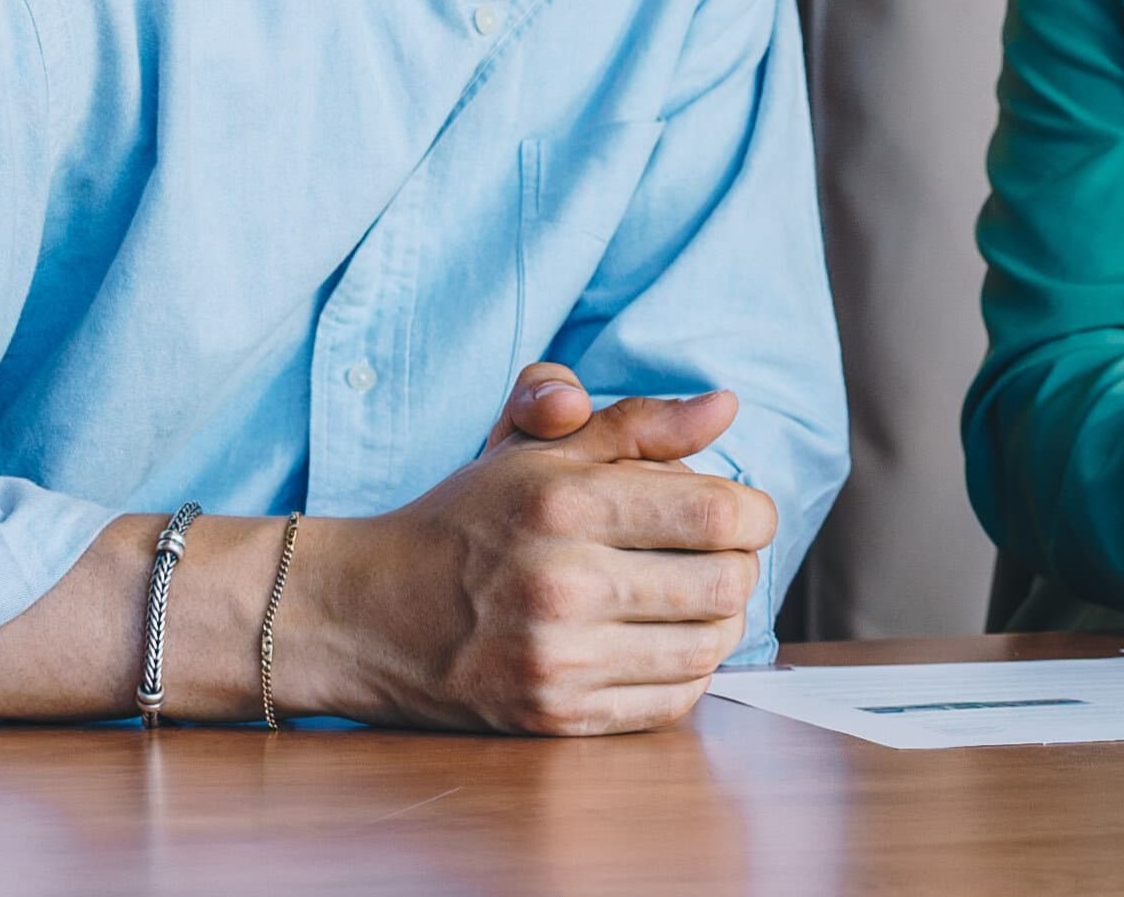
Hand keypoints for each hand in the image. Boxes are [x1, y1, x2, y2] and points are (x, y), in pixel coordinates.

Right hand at [291, 370, 777, 734]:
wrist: (369, 613)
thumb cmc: (466, 518)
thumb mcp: (538, 449)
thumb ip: (638, 424)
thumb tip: (725, 406)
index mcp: (563, 504)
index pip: (719, 512)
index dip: (754, 512)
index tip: (743, 512)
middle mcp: (562, 584)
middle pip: (727, 583)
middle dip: (739, 564)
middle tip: (716, 554)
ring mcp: (559, 659)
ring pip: (709, 649)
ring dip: (719, 622)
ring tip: (689, 598)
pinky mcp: (556, 716)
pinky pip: (672, 702)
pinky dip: (685, 671)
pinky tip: (659, 642)